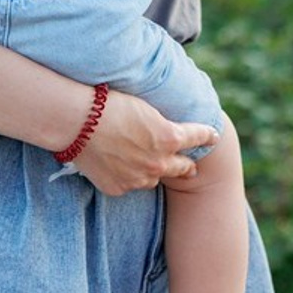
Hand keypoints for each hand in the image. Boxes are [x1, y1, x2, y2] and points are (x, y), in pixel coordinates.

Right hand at [68, 90, 218, 195]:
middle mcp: (159, 163)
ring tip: (143, 161)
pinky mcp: (118, 188)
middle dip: (187, 165)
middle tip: (190, 166)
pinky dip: (127, 176)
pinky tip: (117, 163)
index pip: (197, 137)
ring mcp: (138, 179)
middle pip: (182, 168)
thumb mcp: (145, 107)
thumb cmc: (110, 103)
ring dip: (153, 171)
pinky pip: (129, 184)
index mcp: (169, 137)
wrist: (79, 121)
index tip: (214, 136)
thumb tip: (167, 127)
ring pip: (153, 178)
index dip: (207, 136)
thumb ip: (161, 123)